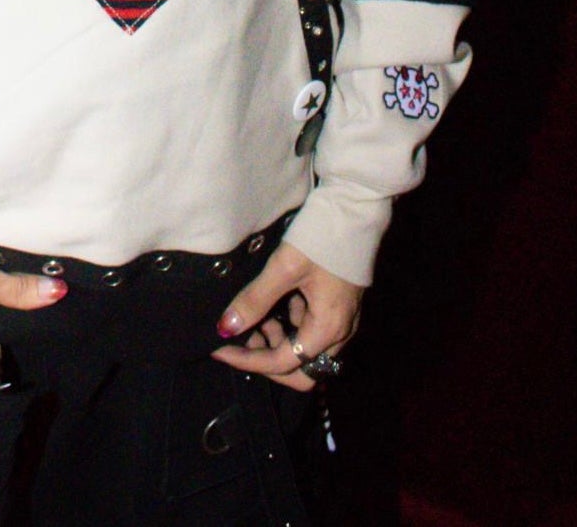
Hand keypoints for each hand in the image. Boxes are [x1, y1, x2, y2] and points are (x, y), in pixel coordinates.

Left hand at [211, 240, 362, 390]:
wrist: (356, 206)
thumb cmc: (323, 236)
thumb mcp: (284, 267)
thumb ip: (255, 300)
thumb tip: (226, 327)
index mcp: (327, 329)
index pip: (282, 363)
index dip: (247, 360)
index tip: (219, 347)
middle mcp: (340, 333)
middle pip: (300, 370)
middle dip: (266, 360)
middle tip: (239, 339)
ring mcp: (343, 320)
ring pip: (306, 350)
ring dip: (277, 342)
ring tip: (253, 317)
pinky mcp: (340, 305)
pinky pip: (312, 329)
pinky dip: (289, 326)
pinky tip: (273, 304)